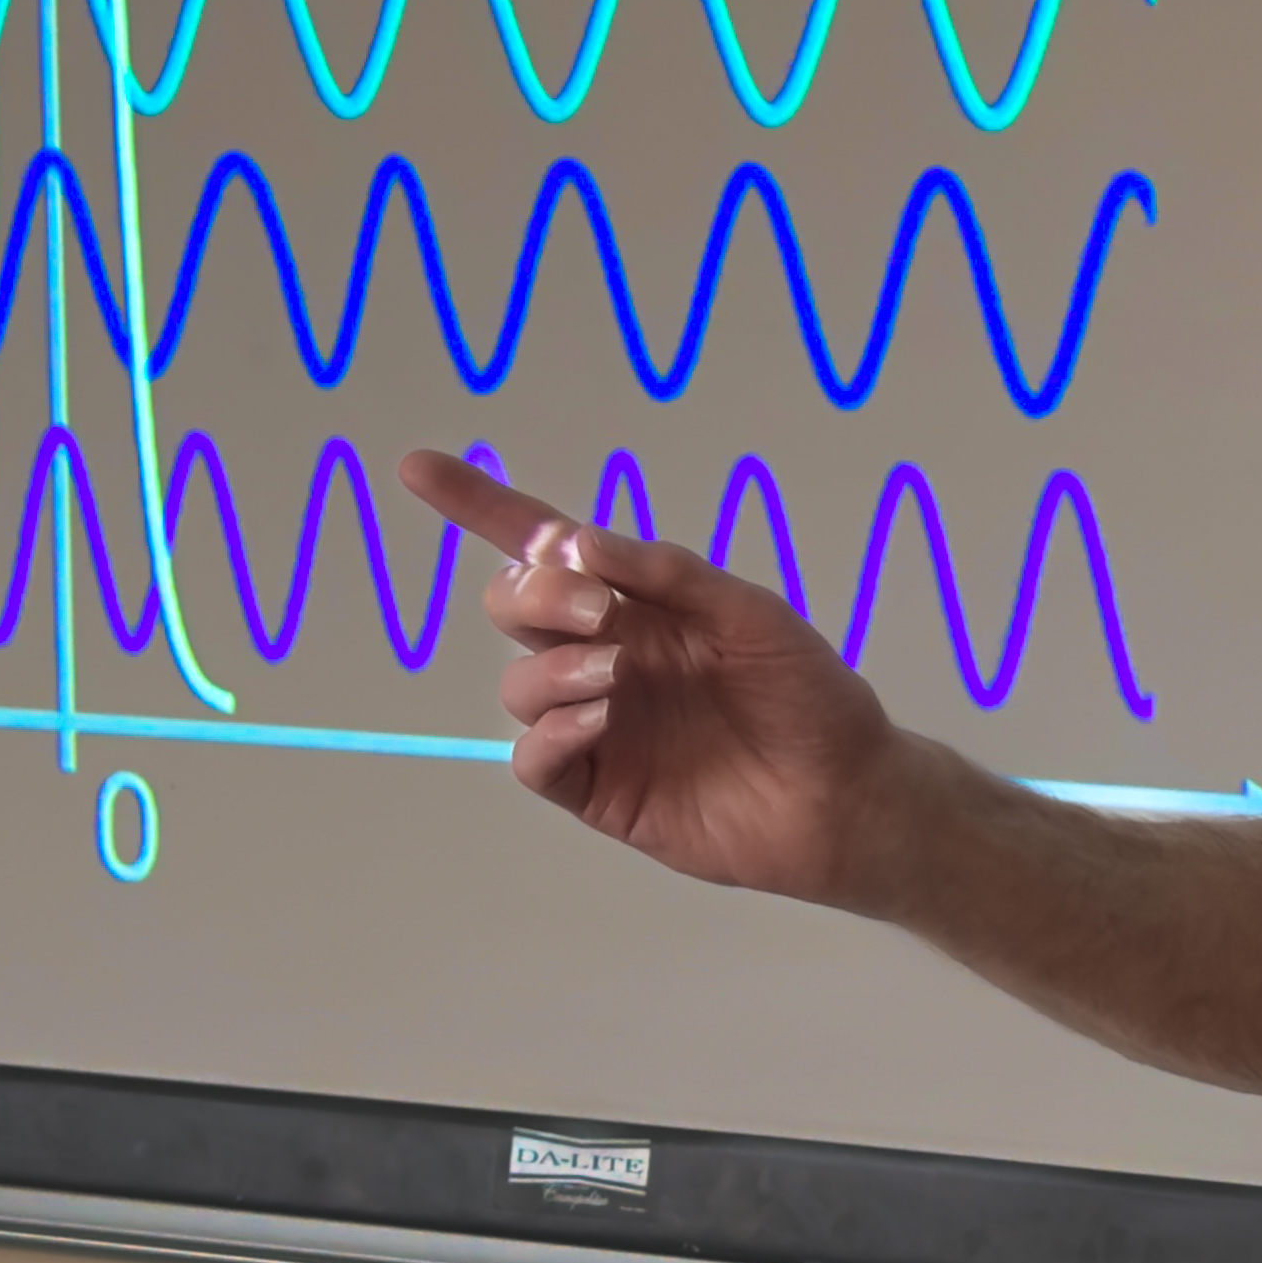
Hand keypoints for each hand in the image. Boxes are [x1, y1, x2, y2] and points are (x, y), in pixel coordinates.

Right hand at [399, 448, 909, 906]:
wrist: (843, 793)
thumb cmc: (808, 694)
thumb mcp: (750, 613)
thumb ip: (666, 574)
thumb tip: (576, 540)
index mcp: (641, 603)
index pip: (548, 548)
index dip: (482, 507)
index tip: (418, 469)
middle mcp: (606, 656)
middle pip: (516, 607)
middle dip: (536, 593)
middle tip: (598, 609)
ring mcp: (596, 724)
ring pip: (520, 683)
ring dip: (554, 667)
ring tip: (616, 676)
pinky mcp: (597, 790)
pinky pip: (534, 757)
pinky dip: (551, 732)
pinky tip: (599, 720)